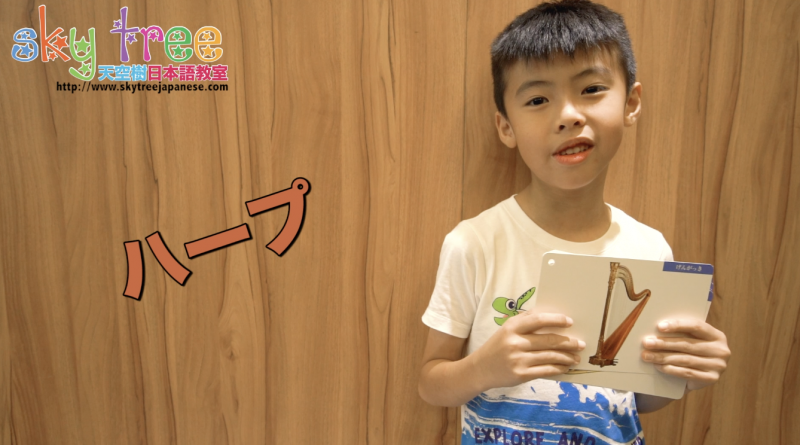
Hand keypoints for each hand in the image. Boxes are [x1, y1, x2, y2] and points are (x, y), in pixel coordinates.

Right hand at [469, 312, 585, 390]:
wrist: (479, 369)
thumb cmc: (497, 347)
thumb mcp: (506, 330)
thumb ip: (524, 321)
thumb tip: (549, 315)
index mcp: (511, 328)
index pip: (538, 320)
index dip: (556, 320)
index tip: (569, 322)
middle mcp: (515, 343)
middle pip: (549, 340)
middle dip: (568, 342)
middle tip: (580, 344)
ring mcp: (518, 360)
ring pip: (550, 357)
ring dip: (567, 357)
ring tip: (576, 357)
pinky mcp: (521, 375)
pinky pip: (546, 370)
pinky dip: (558, 369)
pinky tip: (565, 367)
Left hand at [641, 319, 730, 390]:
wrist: (700, 375)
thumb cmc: (692, 352)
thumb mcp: (692, 340)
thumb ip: (680, 333)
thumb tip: (656, 328)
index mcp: (717, 335)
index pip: (696, 326)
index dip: (677, 325)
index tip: (659, 326)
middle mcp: (721, 350)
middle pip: (687, 344)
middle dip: (664, 343)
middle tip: (646, 343)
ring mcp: (718, 366)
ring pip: (685, 359)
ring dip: (663, 357)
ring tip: (647, 356)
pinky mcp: (712, 379)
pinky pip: (687, 373)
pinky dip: (670, 369)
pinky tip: (658, 366)